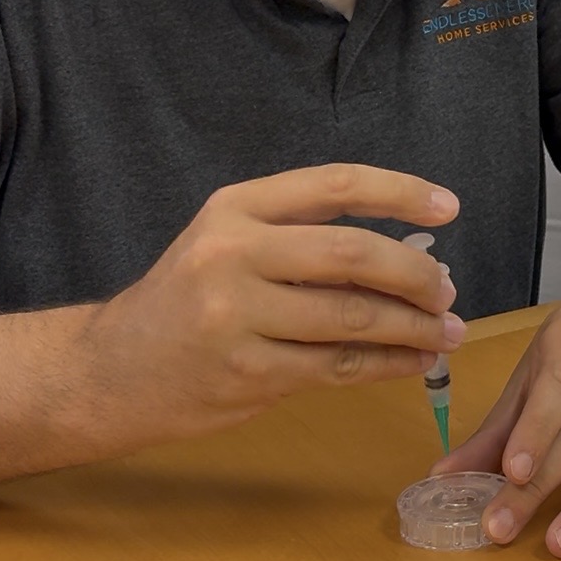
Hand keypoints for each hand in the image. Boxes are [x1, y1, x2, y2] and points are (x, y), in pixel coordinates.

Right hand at [76, 164, 463, 447]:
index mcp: (235, 207)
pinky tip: (412, 361)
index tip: (449, 206)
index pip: (334, 185)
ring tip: (446, 331)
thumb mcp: (227, 240)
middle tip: (448, 291)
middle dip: (416, 274)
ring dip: (412, 327)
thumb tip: (408, 247)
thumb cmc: (186, 299)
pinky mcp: (246, 374)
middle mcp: (232, 254)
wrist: (111, 370)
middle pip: (352, 254)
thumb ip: (301, 233)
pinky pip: (337, 367)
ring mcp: (236, 317)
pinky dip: (386, 365)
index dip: (400, 191)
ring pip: (352, 319)